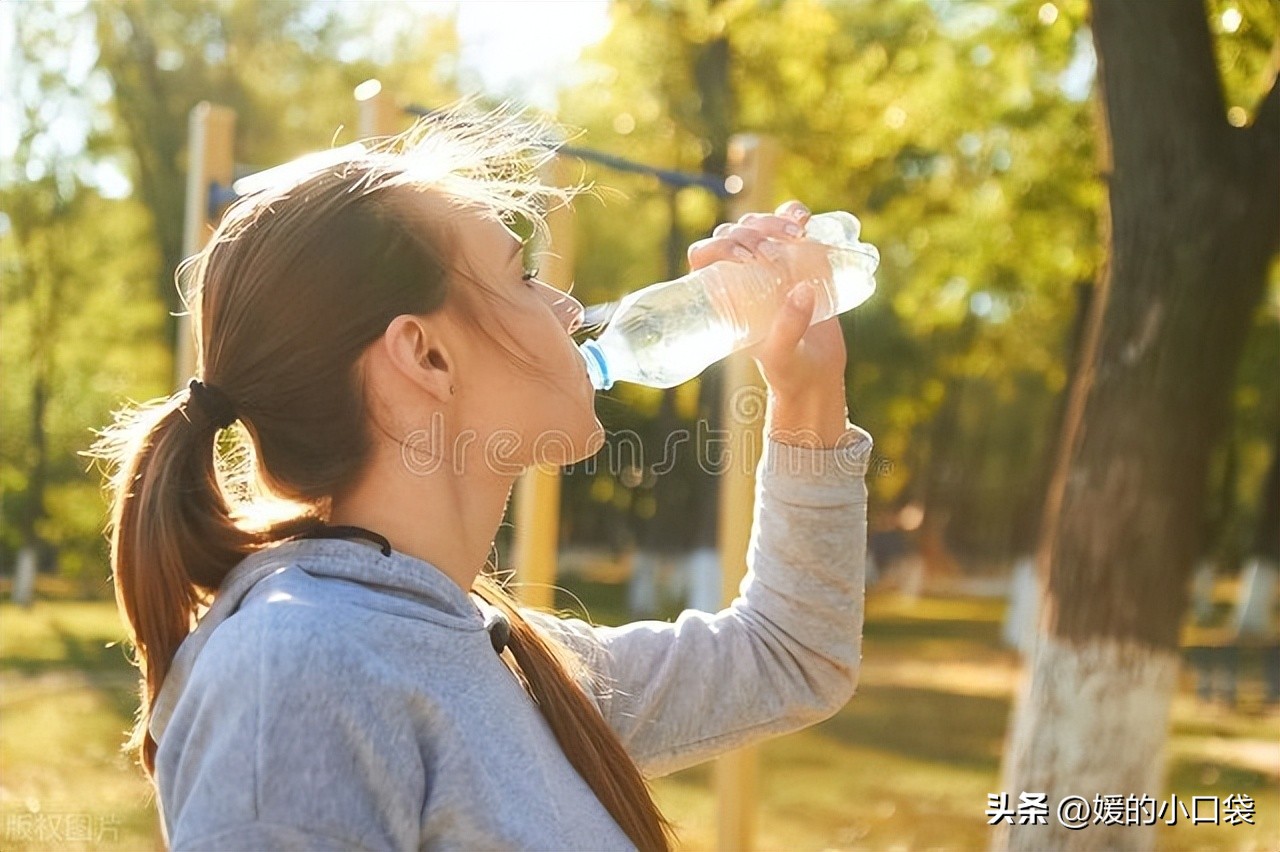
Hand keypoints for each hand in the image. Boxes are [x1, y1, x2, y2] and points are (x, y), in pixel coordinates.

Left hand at [688, 201, 848, 447]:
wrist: (816, 371)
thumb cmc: (788, 370)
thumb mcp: (783, 354)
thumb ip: (789, 327)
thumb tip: (802, 289)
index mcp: (720, 295)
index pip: (703, 256)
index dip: (718, 248)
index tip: (748, 259)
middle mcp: (737, 274)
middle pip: (732, 233)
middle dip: (752, 234)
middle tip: (776, 255)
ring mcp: (765, 262)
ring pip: (757, 223)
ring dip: (773, 221)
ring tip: (799, 235)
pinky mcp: (792, 256)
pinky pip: (785, 223)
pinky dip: (793, 213)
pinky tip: (805, 218)